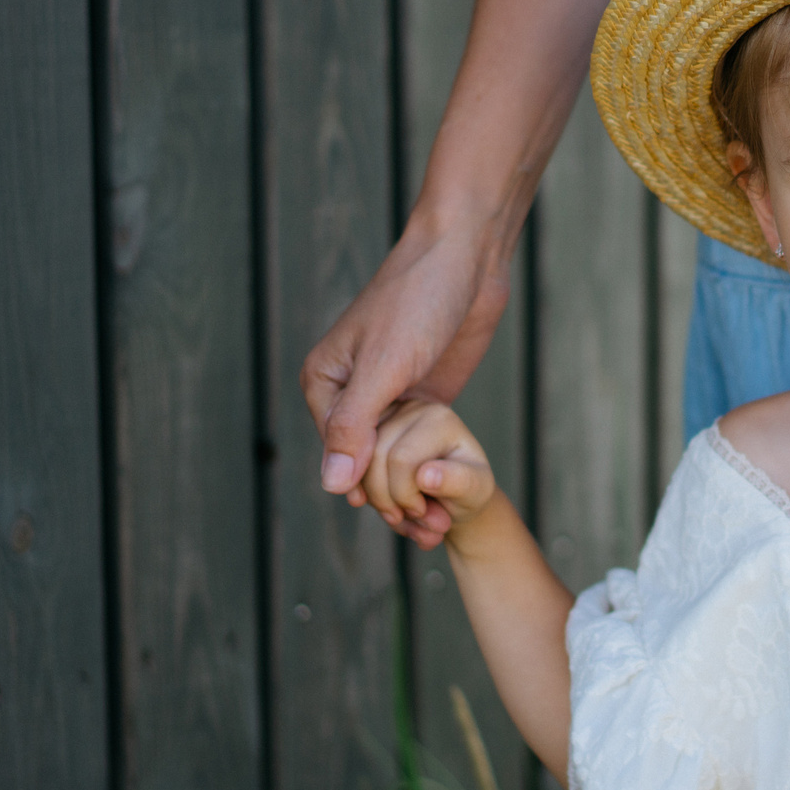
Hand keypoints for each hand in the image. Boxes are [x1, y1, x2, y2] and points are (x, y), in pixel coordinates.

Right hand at [300, 216, 509, 533]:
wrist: (465, 257)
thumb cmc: (417, 298)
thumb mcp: (384, 364)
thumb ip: (356, 424)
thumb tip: (333, 485)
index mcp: (324, 383)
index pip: (339, 455)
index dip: (370, 490)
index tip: (402, 518)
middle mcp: (350, 393)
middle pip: (365, 463)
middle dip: (393, 499)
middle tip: (427, 532)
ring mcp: (388, 396)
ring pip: (393, 460)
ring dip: (413, 493)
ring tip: (439, 528)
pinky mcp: (421, 395)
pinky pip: (418, 444)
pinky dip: (429, 472)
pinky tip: (448, 502)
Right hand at [359, 400, 499, 552]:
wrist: (456, 492)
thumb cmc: (469, 487)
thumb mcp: (476, 489)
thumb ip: (457, 481)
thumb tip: (425, 477)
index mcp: (437, 417)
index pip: (401, 458)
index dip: (405, 495)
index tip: (424, 511)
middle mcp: (405, 407)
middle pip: (371, 459)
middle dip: (387, 500)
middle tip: (414, 515)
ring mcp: (381, 418)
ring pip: (354, 466)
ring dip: (376, 502)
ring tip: (404, 516)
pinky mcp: (366, 435)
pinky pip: (348, 468)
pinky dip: (364, 495)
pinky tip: (388, 510)